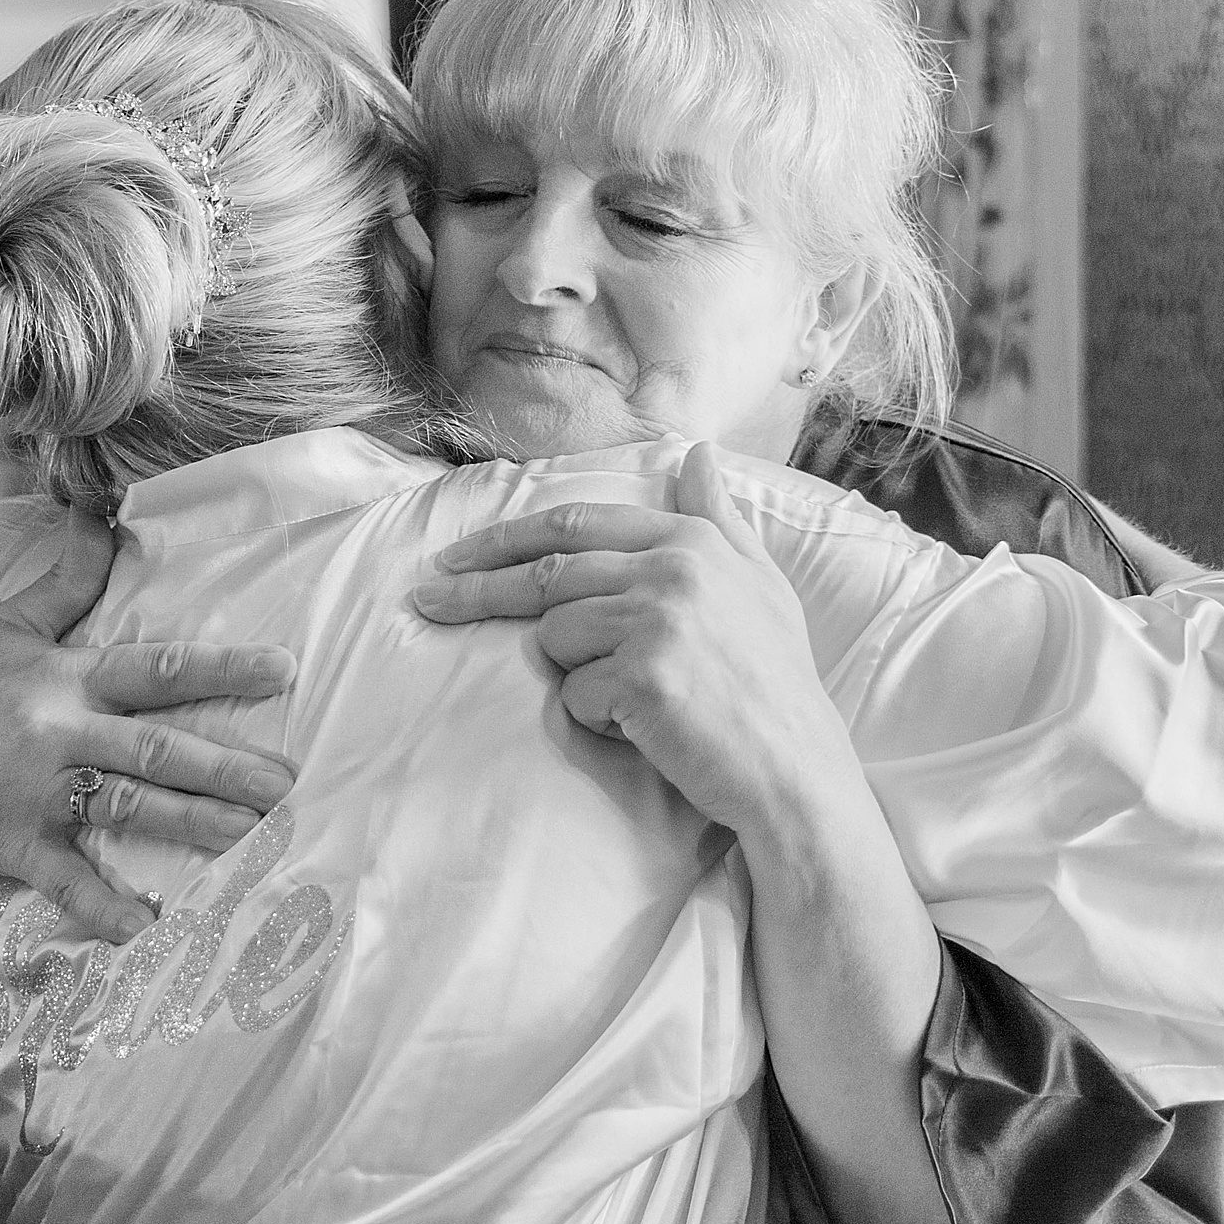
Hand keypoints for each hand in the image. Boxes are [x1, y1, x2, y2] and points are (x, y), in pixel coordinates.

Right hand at [0, 510, 296, 946]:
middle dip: (221, 765)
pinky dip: (104, 909)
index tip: (283, 671)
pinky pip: (66, 881)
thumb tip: (101, 510)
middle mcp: (57, 733)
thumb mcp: (5, 627)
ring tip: (247, 837)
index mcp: (64, 678)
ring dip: (187, 824)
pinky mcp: (12, 846)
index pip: (155, 667)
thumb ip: (66, 578)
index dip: (220, 667)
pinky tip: (149, 930)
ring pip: (123, 807)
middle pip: (151, 746)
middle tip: (283, 782)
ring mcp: (34, 793)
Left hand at [412, 443, 856, 848]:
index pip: (573, 524)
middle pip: (545, 572)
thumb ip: (719, 516)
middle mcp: (673, 567)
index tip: (457, 557)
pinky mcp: (643, 674)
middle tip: (427, 599)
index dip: (505, 539)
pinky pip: (573, 695)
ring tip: (634, 700)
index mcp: (693, 540)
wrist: (796, 773)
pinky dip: (596, 720)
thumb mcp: (760, 584)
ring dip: (577, 676)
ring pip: (555, 638)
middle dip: (476, 587)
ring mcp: (657, 618)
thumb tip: (695, 451)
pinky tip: (645, 730)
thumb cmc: (775, 684)